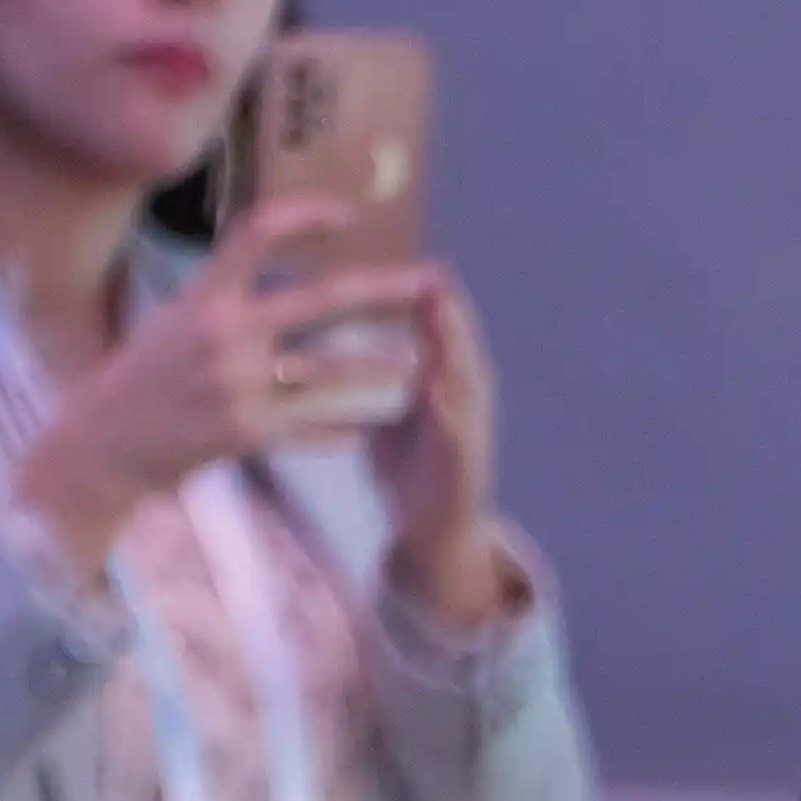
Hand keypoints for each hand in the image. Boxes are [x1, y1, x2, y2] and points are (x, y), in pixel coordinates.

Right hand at [7, 197, 439, 557]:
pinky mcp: (247, 433)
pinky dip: (344, 427)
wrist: (104, 444)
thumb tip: (262, 260)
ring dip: (380, 366)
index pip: (259, 232)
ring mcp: (239, 385)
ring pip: (332, 372)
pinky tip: (371, 427)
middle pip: (320, 300)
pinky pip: (313, 428)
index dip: (306, 216)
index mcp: (204, 296)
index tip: (348, 216)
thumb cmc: (139, 378)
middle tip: (427, 282)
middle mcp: (225, 333)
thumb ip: (221, 293)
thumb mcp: (171, 319)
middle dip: (381, 289)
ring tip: (417, 362)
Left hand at [368, 269, 513, 634]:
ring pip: (466, 378)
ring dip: (456, 344)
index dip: (424, 294)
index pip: (436, 328)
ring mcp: (470, 432)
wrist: (435, 537)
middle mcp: (464, 400)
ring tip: (444, 312)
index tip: (411, 262)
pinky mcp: (465, 467)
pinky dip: (449, 406)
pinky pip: (458, 431)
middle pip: (458, 343)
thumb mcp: (391, 413)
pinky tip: (437, 385)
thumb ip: (374, 376)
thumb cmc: (411, 474)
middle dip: (447, 308)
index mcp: (444, 382)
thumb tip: (331, 338)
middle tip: (435, 271)